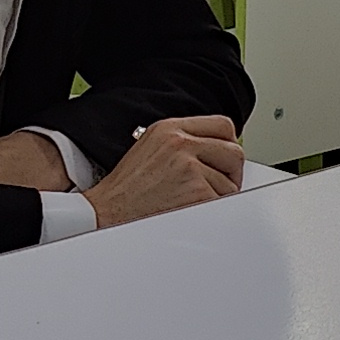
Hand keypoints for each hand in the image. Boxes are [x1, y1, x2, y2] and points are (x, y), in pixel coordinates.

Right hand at [83, 115, 245, 228]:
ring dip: (218, 196)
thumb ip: (181, 141)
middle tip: (217, 185)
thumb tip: (213, 150)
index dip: (228, 144)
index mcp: (169, 128)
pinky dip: (212, 212)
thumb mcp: (149, 148)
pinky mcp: (196, 192)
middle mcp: (181, 143)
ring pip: (230, 183)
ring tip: (191, 202)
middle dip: (231, 172)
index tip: (224, 158)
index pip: (222, 125)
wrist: (106, 213)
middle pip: (234, 152)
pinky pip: (222, 203)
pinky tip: (189, 212)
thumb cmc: (124, 190)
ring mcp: (190, 168)